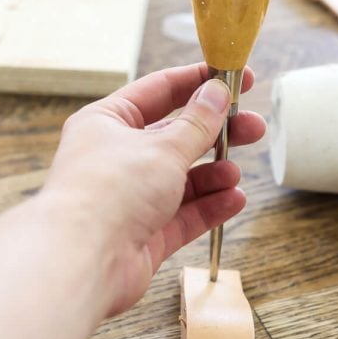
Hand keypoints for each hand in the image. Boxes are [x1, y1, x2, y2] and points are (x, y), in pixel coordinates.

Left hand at [43, 63, 264, 316]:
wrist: (84, 261)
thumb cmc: (109, 192)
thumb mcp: (164, 146)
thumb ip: (198, 123)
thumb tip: (217, 93)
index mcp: (108, 122)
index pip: (160, 91)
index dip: (201, 82)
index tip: (237, 77)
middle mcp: (116, 158)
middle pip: (176, 137)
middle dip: (216, 133)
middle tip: (253, 127)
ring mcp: (130, 198)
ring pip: (183, 179)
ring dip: (213, 174)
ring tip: (233, 173)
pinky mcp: (143, 234)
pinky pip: (184, 215)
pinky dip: (209, 206)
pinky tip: (233, 200)